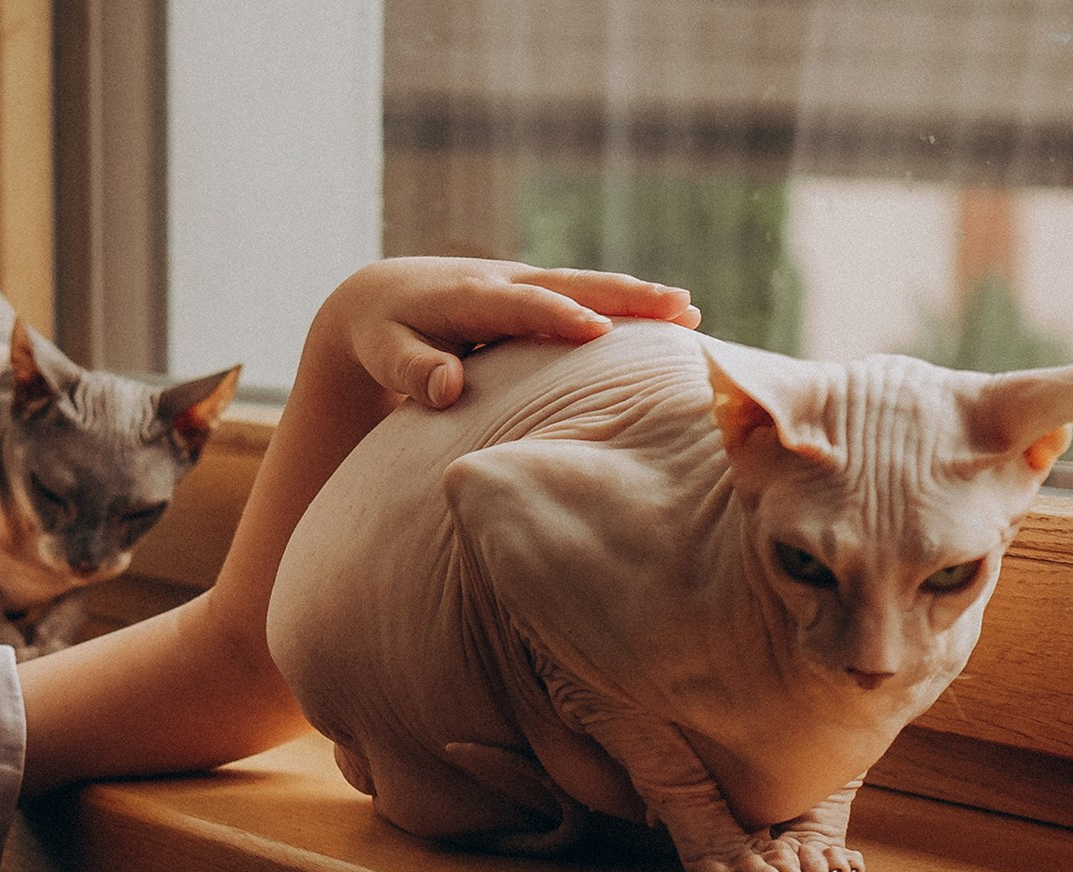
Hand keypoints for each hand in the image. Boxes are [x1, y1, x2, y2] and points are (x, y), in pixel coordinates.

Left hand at [319, 257, 700, 411]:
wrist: (382, 299)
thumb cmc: (383, 336)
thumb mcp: (385, 354)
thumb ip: (413, 371)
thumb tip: (448, 389)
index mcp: (470, 296)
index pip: (521, 305)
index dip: (558, 317)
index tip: (598, 333)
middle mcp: (505, 281)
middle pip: (572, 284)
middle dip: (624, 295)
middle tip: (680, 308)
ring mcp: (525, 285)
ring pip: (587, 287)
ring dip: (637, 297)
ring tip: (690, 313)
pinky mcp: (536, 295)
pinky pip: (585, 298)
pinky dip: (624, 306)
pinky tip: (669, 323)